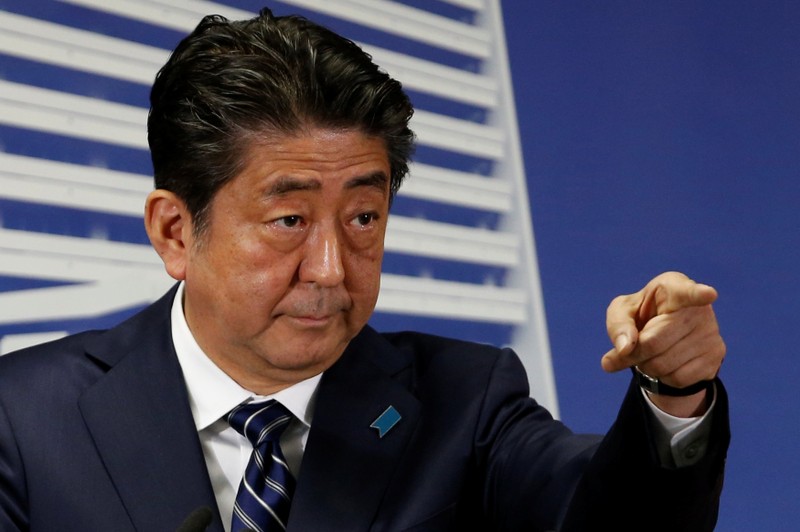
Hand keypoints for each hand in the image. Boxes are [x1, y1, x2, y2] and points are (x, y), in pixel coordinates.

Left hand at [601, 272, 725, 416]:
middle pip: (653, 343)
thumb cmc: (642, 314)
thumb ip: (618, 324)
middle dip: (633, 353)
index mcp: (674, 288)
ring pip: (663, 365)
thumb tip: (625, 348)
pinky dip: (663, 377)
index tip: (708, 294)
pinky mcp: (716, 356)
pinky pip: (677, 379)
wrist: (667, 332)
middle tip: (627, 350)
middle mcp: (698, 309)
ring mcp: (710, 333)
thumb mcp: (623, 311)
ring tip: (650, 352)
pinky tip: (666, 362)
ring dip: (646, 366)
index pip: (688, 292)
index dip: (697, 294)